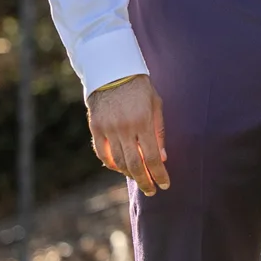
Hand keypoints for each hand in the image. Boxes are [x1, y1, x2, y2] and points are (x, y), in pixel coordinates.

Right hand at [87, 73, 168, 195]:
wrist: (112, 70)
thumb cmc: (140, 87)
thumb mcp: (156, 104)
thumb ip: (158, 132)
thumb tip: (162, 158)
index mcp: (143, 121)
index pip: (152, 157)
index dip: (159, 174)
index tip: (164, 185)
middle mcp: (124, 128)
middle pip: (135, 164)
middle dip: (145, 181)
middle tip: (151, 190)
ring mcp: (108, 128)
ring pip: (118, 162)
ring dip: (129, 174)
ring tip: (139, 179)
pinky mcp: (95, 127)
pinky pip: (102, 153)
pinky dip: (111, 164)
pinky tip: (120, 168)